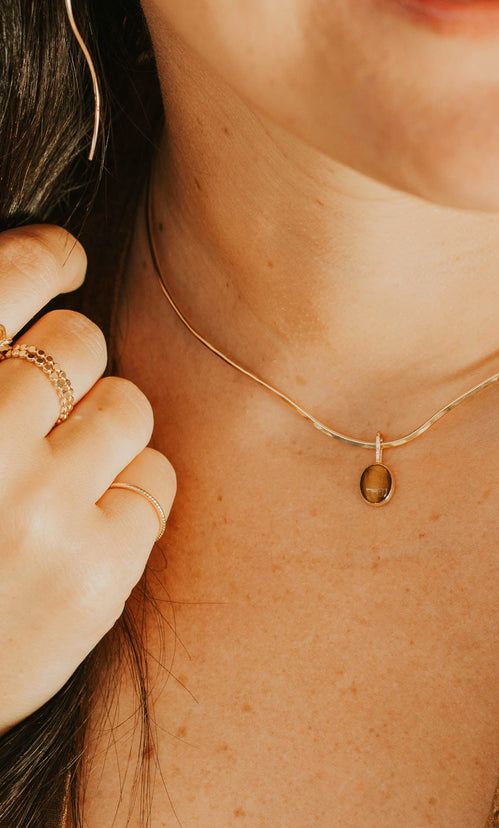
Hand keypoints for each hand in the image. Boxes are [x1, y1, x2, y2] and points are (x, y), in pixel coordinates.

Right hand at [0, 224, 175, 734]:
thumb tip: (32, 301)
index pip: (10, 274)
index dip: (48, 257)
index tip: (65, 260)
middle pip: (78, 340)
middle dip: (67, 367)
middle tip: (44, 411)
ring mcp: (41, 505)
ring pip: (128, 404)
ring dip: (103, 425)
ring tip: (63, 470)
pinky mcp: (97, 570)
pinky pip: (155, 475)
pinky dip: (128, 487)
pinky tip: (85, 519)